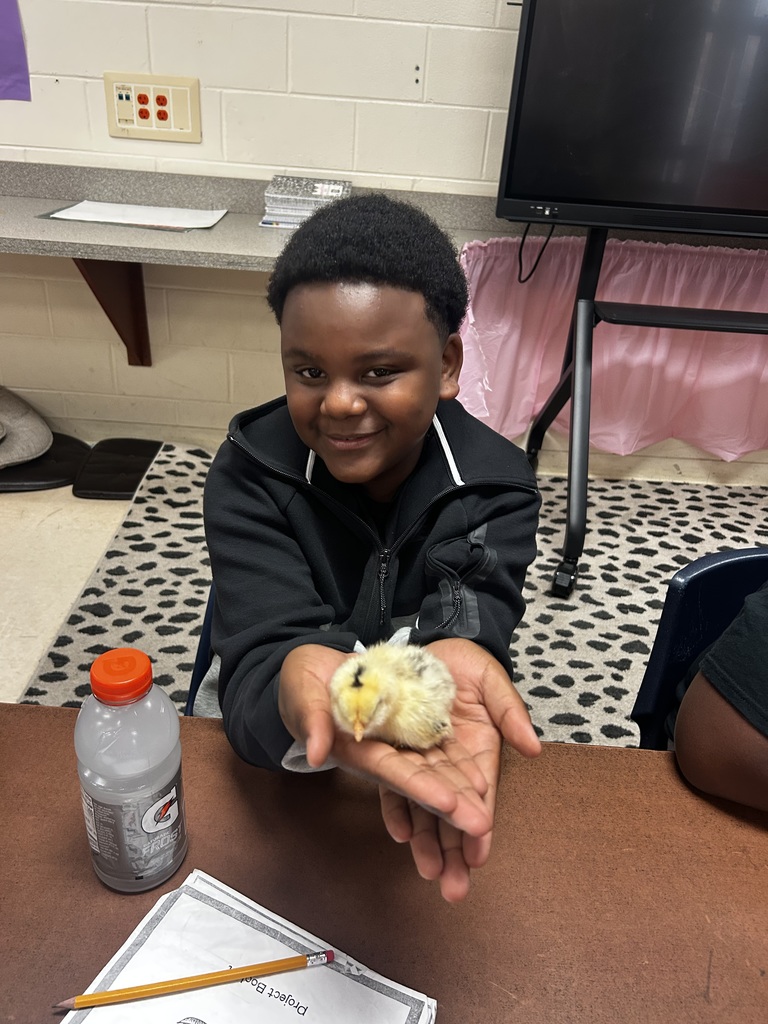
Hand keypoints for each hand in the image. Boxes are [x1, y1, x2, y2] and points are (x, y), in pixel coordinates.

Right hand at [277, 643, 496, 845]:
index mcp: (355, 749)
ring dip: (459, 794)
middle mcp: (379, 752)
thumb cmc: (300, 682)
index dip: (419, 787)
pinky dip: (455, 767)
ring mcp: (395, 742)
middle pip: (420, 780)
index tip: (448, 803)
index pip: (391, 771)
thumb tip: (315, 753)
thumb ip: (311, 720)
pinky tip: (479, 782)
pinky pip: (435, 751)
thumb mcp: (301, 693)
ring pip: (434, 770)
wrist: (313, 667)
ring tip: (486, 821)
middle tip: (482, 826)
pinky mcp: (405, 729)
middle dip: (449, 806)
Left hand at [379, 639, 540, 901]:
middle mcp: (451, 763)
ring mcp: (422, 760)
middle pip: (452, 813)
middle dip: (453, 850)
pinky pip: (393, 787)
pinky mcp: (395, 751)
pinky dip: (397, 811)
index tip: (478, 855)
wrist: (430, 644)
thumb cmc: (466, 662)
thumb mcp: (492, 680)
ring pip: (424, 809)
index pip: (481, 796)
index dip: (478, 826)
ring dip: (427, 842)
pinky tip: (400, 835)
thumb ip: (511, 713)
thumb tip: (534, 749)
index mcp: (478, 752)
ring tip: (429, 874)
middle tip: (453, 889)